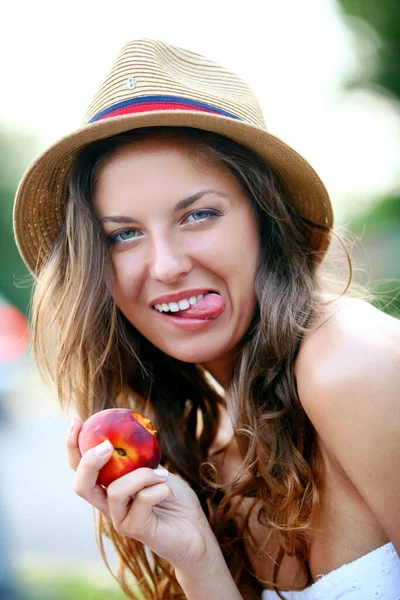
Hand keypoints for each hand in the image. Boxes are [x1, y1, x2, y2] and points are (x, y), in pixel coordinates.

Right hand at [66, 418, 219, 570]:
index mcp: (108, 487)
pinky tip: (170, 491)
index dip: (72, 445)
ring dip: (142, 475)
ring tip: (163, 473)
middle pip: (81, 485)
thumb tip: (132, 426)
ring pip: (116, 491)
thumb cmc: (174, 497)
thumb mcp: (155, 468)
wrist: (195, 531)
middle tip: (107, 446)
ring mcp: (121, 520)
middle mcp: (109, 505)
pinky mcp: (137, 530)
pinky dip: (159, 488)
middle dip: (88, 461)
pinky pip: (142, 501)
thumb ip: (140, 455)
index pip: (80, 468)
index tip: (76, 420)